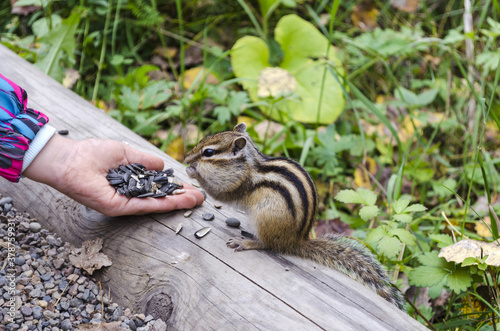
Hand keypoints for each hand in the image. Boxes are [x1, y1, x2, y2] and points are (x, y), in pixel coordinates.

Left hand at [23, 135, 204, 215]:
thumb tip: (163, 166)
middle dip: (181, 198)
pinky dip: (163, 204)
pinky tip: (179, 201)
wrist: (70, 160)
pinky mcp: (119, 207)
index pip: (157, 186)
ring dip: (177, 202)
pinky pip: (145, 206)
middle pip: (160, 198)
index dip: (174, 187)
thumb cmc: (92, 154)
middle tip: (200, 198)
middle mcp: (129, 194)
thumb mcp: (126, 153)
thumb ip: (145, 161)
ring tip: (196, 200)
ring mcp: (125, 202)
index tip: (191, 187)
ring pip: (156, 204)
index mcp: (130, 181)